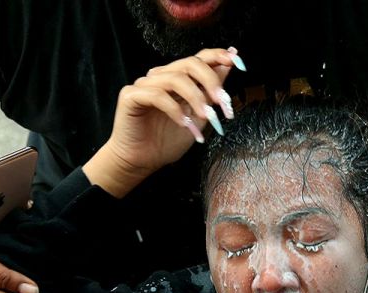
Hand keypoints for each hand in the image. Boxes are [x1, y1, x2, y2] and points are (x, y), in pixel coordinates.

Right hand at [83, 47, 244, 197]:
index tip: (237, 62)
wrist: (142, 162)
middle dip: (211, 81)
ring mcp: (145, 84)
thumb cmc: (167, 141)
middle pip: (189, 63)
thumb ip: (211, 93)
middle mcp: (161, 76)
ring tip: (205, 118)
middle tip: (223, 102)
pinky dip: (174, 109)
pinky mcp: (131, 96)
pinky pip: (157, 95)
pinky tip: (183, 124)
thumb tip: (229, 65)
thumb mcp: (199, 117)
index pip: (198, 58)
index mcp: (177, 79)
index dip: (217, 56)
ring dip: (196, 98)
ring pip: (175, 78)